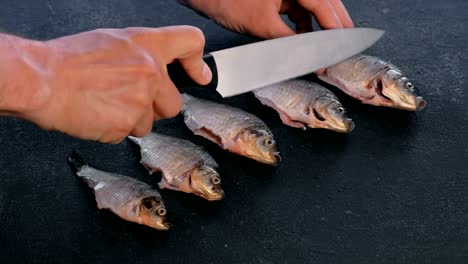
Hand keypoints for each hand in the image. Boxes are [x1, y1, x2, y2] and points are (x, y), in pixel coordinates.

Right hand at [17, 26, 211, 142]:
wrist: (42, 80)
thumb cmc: (69, 59)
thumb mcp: (112, 41)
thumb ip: (140, 54)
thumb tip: (154, 67)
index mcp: (148, 46)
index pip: (191, 42)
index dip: (197, 61)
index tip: (200, 74)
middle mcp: (151, 73)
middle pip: (174, 103)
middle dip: (155, 107)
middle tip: (130, 100)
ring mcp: (141, 101)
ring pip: (149, 123)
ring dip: (133, 120)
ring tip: (106, 105)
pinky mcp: (126, 124)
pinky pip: (127, 134)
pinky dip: (114, 129)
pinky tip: (98, 115)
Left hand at [179, 0, 353, 38]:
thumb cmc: (228, 1)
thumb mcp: (262, 24)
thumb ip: (289, 42)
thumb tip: (309, 57)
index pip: (324, 4)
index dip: (336, 27)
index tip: (346, 44)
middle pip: (323, 2)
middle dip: (334, 24)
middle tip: (346, 43)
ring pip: (311, 6)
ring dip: (318, 26)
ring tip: (326, 45)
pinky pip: (297, 9)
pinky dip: (302, 24)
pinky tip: (304, 39)